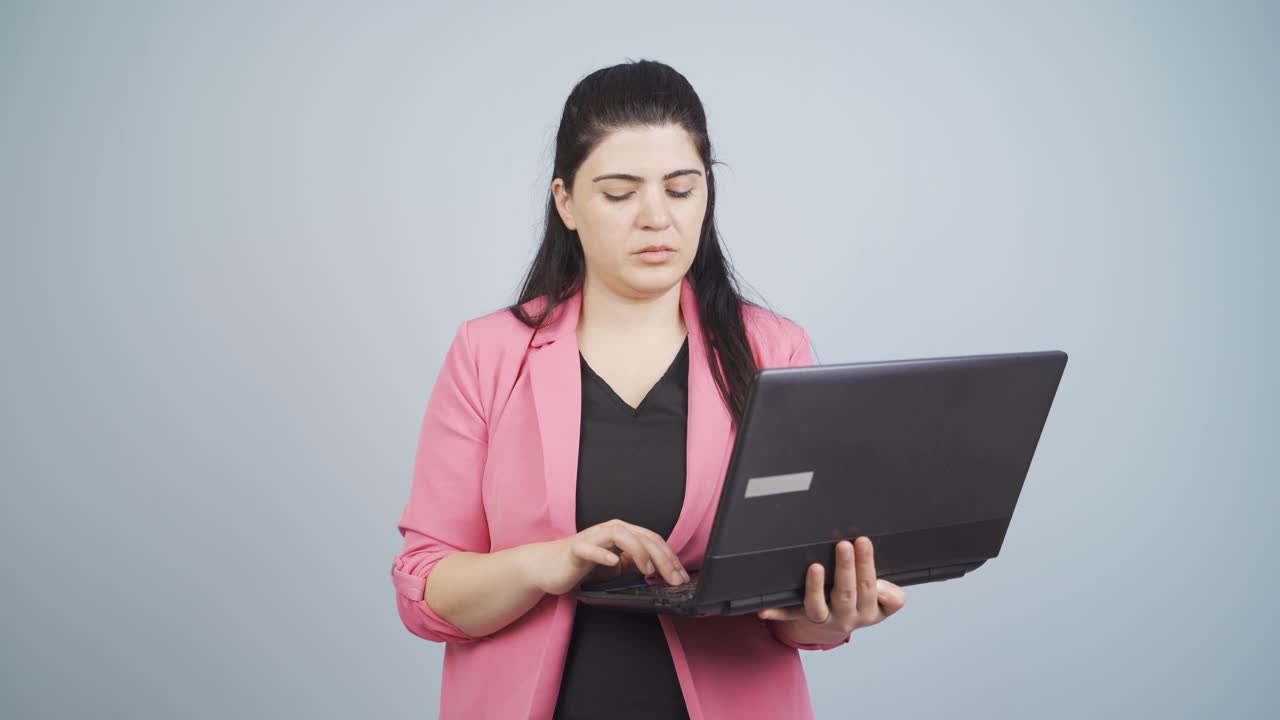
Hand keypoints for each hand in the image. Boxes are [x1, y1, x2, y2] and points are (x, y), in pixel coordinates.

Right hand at [521, 518, 688, 595]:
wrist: (546, 566)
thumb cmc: (581, 565)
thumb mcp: (616, 566)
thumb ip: (635, 564)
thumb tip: (660, 572)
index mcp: (623, 533)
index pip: (653, 541)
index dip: (671, 558)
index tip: (682, 577)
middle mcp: (611, 530)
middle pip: (643, 538)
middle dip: (663, 558)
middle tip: (674, 579)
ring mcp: (593, 537)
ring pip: (622, 536)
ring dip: (638, 551)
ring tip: (648, 570)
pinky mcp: (576, 548)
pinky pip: (590, 548)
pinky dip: (602, 554)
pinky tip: (612, 562)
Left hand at [755, 537, 906, 645]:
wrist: (834, 630)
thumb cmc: (861, 604)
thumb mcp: (884, 604)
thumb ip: (890, 595)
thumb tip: (885, 588)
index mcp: (869, 611)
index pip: (870, 588)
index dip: (866, 565)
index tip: (863, 541)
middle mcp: (846, 618)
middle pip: (845, 594)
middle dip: (846, 569)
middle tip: (844, 544)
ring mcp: (822, 619)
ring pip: (818, 607)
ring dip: (816, 587)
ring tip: (815, 567)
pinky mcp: (801, 618)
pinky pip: (789, 615)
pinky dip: (777, 612)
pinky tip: (764, 609)